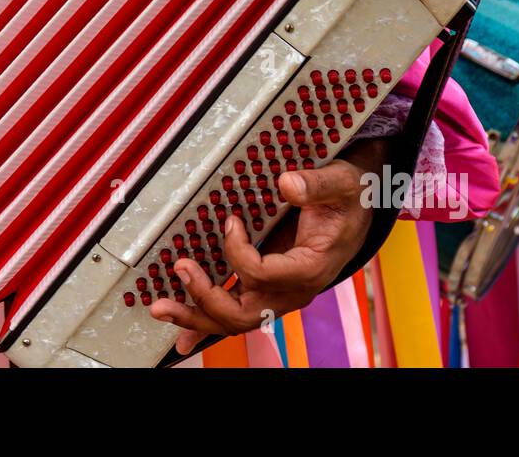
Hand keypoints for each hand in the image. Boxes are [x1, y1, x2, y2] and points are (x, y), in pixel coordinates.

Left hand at [149, 141, 383, 355]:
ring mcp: (280, 294)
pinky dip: (206, 324)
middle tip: (180, 268)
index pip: (264, 275)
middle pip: (244, 313)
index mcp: (311, 267)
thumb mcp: (340, 182)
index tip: (230, 222)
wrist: (357, 210)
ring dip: (196, 316)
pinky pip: (235, 313)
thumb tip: (287, 183)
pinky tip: (181, 335)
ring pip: (235, 320)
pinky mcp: (267, 289)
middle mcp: (293, 289)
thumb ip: (315, 184)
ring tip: (161, 307)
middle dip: (206, 297)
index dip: (238, 252)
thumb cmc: (349, 198)